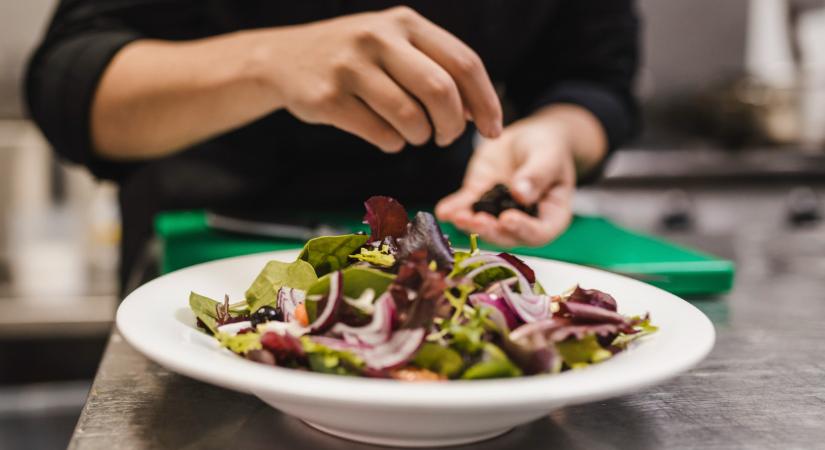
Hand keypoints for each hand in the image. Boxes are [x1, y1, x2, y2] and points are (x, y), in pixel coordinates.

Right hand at [253, 6, 501, 151]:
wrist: (283, 60)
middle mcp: (378, 38)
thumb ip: (436, 67)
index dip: (486, 101)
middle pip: (441, 92)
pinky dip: (392, 144)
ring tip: (413, 135)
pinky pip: (380, 135)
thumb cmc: (354, 58)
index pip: (464, 62)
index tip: (494, 129)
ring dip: (420, 138)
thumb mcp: (393, 43)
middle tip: (447, 138)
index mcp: (404, 22)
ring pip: (410, 119)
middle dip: (453, 126)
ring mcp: (350, 67)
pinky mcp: (328, 98)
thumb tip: (479, 112)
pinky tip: (387, 137)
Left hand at [436, 112, 578, 246]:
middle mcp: (523, 221)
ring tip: (456, 216)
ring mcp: (498, 212)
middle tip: (476, 220)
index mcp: (550, 216)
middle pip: (507, 235)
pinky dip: (454, 209)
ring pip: (483, 224)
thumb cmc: (549, 148)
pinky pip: (466, 206)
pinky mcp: (479, 198)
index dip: (523, 230)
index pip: (539, 232)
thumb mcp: (548, 156)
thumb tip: (520, 194)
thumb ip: (537, 175)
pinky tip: (443, 211)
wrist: (528, 137)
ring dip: (469, 223)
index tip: (508, 219)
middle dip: (489, 230)